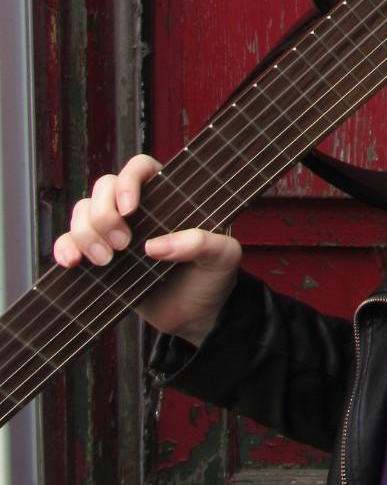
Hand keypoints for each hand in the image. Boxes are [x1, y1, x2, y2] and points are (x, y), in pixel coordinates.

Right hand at [52, 154, 241, 345]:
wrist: (197, 316)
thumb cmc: (213, 277)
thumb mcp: (223, 256)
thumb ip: (201, 244)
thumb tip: (155, 246)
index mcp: (171, 197)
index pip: (140, 168)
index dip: (128, 181)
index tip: (130, 210)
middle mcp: (141, 209)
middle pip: (103, 187)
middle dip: (104, 215)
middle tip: (123, 244)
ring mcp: (116, 232)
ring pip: (83, 211)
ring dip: (85, 233)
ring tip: (105, 260)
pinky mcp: (100, 257)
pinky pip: (69, 242)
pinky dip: (64, 248)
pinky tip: (73, 263)